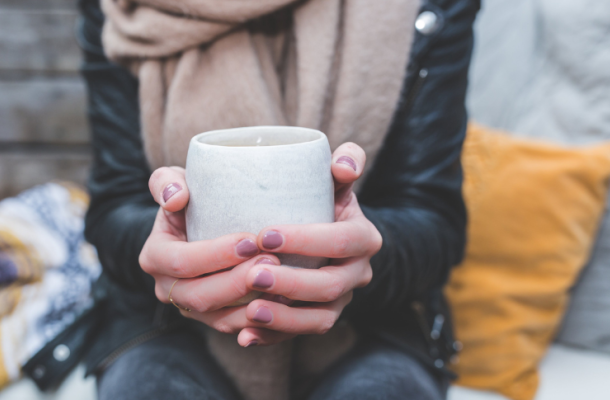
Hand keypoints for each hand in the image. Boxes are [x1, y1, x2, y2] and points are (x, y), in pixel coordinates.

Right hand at [140, 166, 269, 324]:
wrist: (199, 224)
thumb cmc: (191, 198)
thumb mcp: (175, 181)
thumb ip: (167, 183)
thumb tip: (176, 199)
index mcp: (154, 257)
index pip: (182, 262)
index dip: (215, 254)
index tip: (250, 240)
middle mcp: (167, 288)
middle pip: (201, 295)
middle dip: (238, 281)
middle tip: (273, 261)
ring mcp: (190, 309)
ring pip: (220, 317)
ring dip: (252, 303)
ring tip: (283, 281)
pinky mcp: (213, 319)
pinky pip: (236, 327)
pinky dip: (260, 319)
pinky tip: (285, 301)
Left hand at [234, 143, 382, 346]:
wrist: (320, 233)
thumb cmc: (318, 197)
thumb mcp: (332, 177)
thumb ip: (344, 161)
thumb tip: (343, 165)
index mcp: (363, 237)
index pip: (342, 240)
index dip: (306, 240)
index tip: (264, 234)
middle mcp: (357, 273)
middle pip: (330, 286)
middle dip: (292, 283)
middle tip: (252, 274)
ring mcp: (340, 301)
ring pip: (320, 320)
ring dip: (285, 319)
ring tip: (250, 311)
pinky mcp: (319, 319)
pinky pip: (299, 336)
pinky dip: (273, 338)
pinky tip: (246, 336)